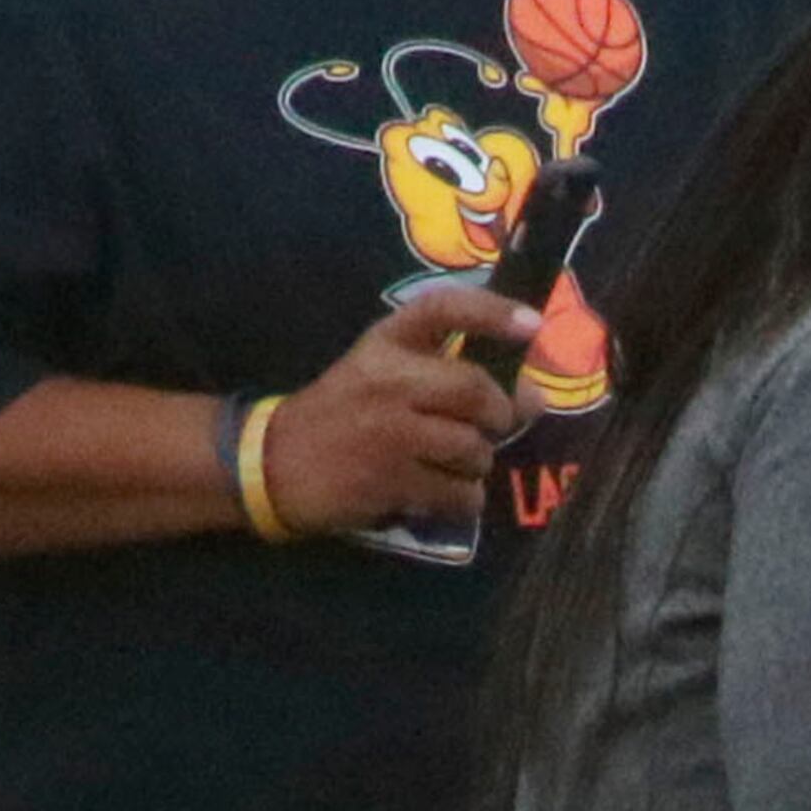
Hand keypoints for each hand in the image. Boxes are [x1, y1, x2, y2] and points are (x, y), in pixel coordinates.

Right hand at [257, 284, 541, 536]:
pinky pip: (460, 494)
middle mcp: (389, 379)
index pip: (443, 309)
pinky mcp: (393, 481)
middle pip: (475, 390)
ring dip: (476, 464)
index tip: (532, 325)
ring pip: (473, 449)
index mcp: (385, 343)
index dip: (493, 313)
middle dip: (499, 414)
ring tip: (450, 465)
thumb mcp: (379, 373)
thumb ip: (445, 375)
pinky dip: (462, 500)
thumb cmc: (342, 417)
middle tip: (492, 426)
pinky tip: (438, 494)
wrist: (277, 464)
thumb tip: (531, 396)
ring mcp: (391, 432)